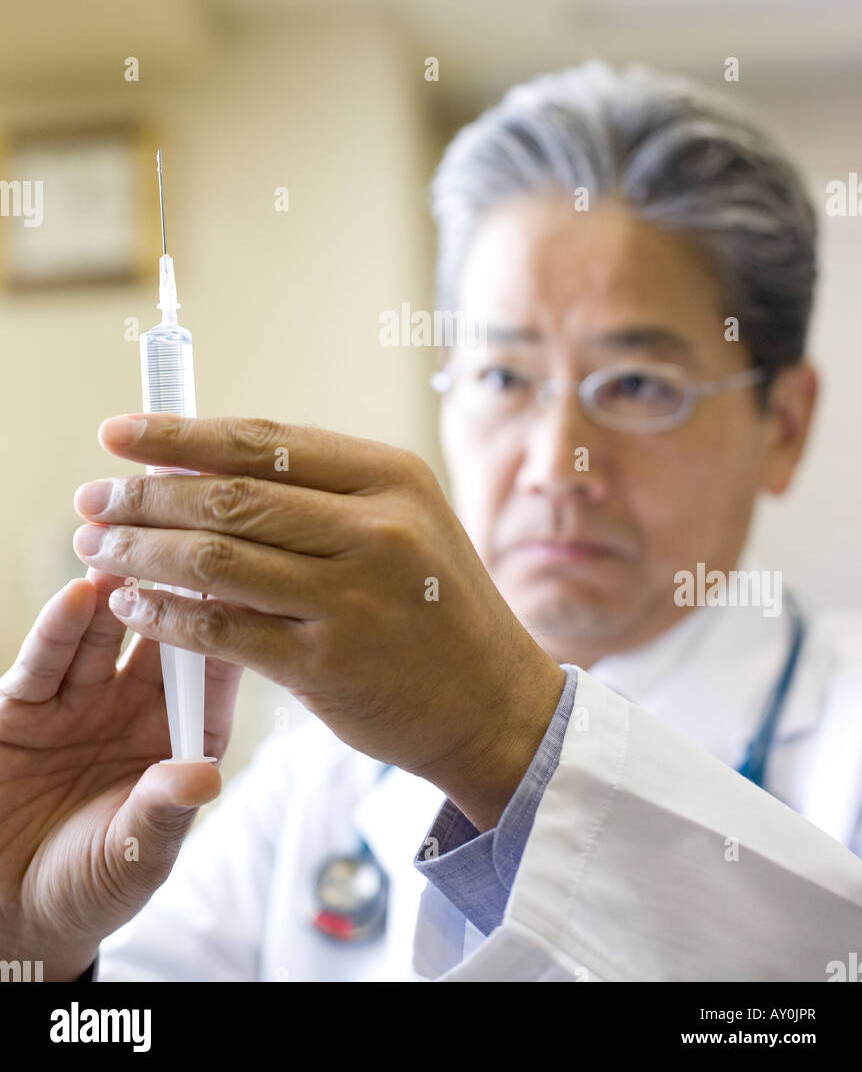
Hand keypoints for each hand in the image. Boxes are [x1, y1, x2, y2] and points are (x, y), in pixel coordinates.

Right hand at [0, 572, 239, 979]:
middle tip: (182, 544)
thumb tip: (204, 779)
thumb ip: (163, 813)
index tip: (244, 585)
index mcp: (183, 735)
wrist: (9, 910)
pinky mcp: (26, 704)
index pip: (213, 672)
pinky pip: (47, 660)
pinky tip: (77, 596)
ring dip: (114, 592)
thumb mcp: (135, 857)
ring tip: (126, 556)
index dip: (228, 628)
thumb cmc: (91, 885)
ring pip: (104, 633)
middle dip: (169, 589)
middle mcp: (138, 705)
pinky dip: (61, 628)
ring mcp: (82, 699)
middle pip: (161, 634)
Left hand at [74, 414, 565, 829]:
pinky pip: (221, 630)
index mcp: (391, 478)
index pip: (263, 443)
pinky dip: (165, 615)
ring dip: (140, 551)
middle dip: (144, 495)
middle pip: (229, 497)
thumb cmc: (435, 604)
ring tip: (97, 548)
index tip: (119, 433)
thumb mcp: (404, 523)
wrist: (493, 702)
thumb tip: (201, 468)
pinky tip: (133, 606)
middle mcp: (376, 529)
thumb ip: (318, 495)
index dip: (180, 434)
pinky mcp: (328, 665)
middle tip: (92, 499)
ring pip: (215, 560)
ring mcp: (353, 598)